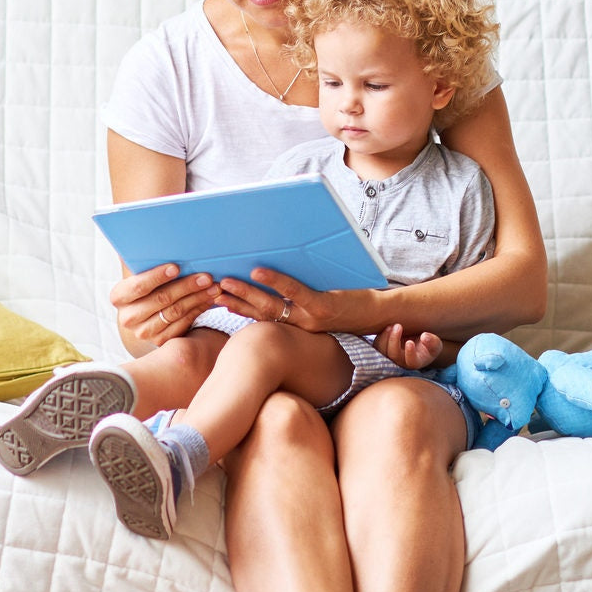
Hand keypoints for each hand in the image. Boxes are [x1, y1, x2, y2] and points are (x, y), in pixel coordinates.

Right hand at [110, 264, 220, 349]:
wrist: (146, 317)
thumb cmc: (146, 287)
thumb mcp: (139, 273)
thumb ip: (141, 260)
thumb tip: (145, 234)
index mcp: (119, 296)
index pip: (138, 286)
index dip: (157, 276)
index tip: (176, 267)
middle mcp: (128, 317)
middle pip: (161, 300)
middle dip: (186, 286)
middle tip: (206, 276)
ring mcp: (143, 332)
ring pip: (175, 312)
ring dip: (197, 298)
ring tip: (213, 287)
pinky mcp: (159, 341)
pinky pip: (183, 324)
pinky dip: (198, 310)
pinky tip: (209, 299)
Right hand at [215, 267, 344, 332]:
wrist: (382, 314)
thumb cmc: (350, 303)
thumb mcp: (320, 300)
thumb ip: (297, 292)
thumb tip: (266, 267)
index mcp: (295, 323)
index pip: (260, 316)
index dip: (237, 307)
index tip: (215, 297)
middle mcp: (299, 324)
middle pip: (259, 312)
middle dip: (233, 299)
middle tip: (209, 288)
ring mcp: (310, 317)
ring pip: (271, 305)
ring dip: (246, 292)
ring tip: (225, 281)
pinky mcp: (324, 306)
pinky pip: (295, 292)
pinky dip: (276, 281)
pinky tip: (260, 270)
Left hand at [373, 324, 443, 369]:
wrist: (419, 341)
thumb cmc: (429, 344)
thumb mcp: (435, 343)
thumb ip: (432, 342)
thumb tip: (425, 337)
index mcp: (416, 362)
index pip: (411, 362)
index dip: (410, 353)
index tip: (410, 342)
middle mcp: (401, 362)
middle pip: (393, 356)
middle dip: (394, 341)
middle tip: (399, 326)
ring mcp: (391, 356)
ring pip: (382, 350)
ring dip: (385, 338)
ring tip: (392, 325)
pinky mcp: (383, 348)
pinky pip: (377, 344)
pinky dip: (380, 335)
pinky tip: (388, 326)